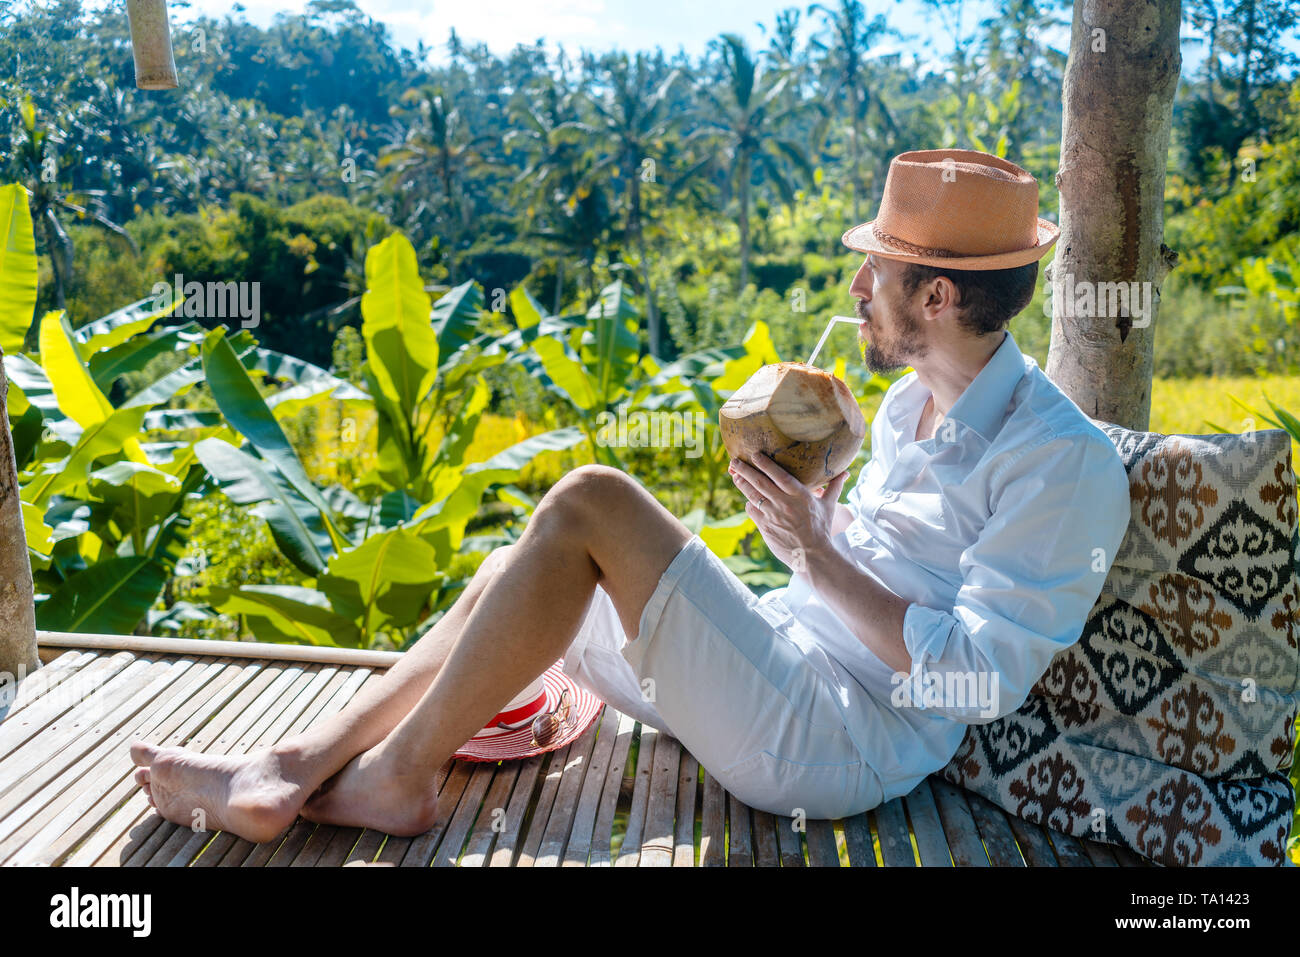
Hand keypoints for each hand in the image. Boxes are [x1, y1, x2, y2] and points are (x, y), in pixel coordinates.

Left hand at [728, 453, 849, 573]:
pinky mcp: (765, 527)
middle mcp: (784, 503)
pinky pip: (752, 511)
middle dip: (745, 470)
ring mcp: (773, 515)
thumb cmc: (822, 529)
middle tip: (734, 461)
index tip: (755, 454)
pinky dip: (749, 504)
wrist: (813, 556)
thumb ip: (834, 486)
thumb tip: (845, 472)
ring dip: (742, 484)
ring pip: (752, 495)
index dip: (766, 464)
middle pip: (760, 482)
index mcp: (800, 495)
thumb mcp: (829, 506)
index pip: (779, 475)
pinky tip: (747, 500)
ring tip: (735, 475)